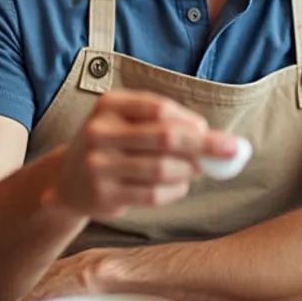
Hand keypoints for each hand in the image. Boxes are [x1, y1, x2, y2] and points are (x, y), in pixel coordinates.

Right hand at [48, 91, 237, 220]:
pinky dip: (175, 190)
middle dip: (204, 144)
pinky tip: (179, 185)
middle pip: (163, 137)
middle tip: (233, 149)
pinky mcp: (103, 195)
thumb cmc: (113, 146)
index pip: (158, 108)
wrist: (68, 181)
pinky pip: (152, 194)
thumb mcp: (127, 124)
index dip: (189, 120)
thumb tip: (214, 137)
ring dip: (189, 170)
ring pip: (161, 168)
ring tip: (197, 169)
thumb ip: (164, 125)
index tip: (210, 130)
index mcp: (109, 105)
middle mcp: (99, 132)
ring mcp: (98, 165)